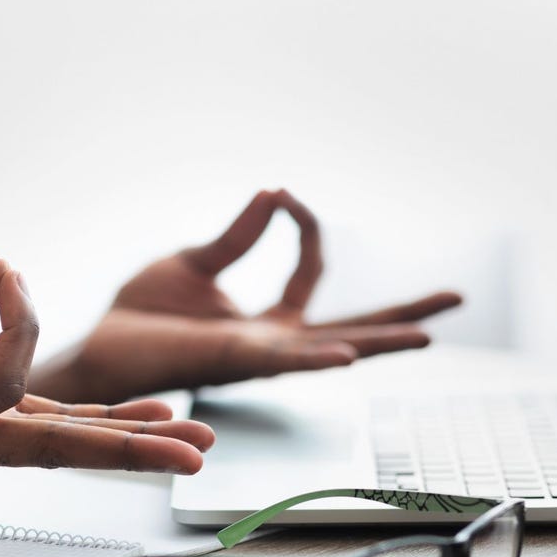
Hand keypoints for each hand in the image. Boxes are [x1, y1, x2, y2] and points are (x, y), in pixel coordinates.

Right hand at [0, 260, 214, 482]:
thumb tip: (0, 272)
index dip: (17, 326)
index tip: (8, 278)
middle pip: (56, 452)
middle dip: (127, 451)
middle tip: (192, 456)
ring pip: (66, 446)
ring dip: (132, 442)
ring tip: (196, 444)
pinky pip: (56, 428)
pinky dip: (104, 424)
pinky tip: (151, 419)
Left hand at [32, 190, 461, 403]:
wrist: (102, 348)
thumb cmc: (142, 314)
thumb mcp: (195, 264)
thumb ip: (238, 236)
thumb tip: (274, 192)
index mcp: (265, 320)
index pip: (310, 270)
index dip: (305, 227)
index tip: (286, 195)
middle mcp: (273, 343)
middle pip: (353, 325)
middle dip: (403, 314)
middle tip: (454, 299)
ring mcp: (260, 357)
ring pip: (334, 349)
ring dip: (381, 342)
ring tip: (428, 337)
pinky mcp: (235, 364)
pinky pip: (285, 362)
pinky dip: (318, 359)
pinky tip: (351, 355)